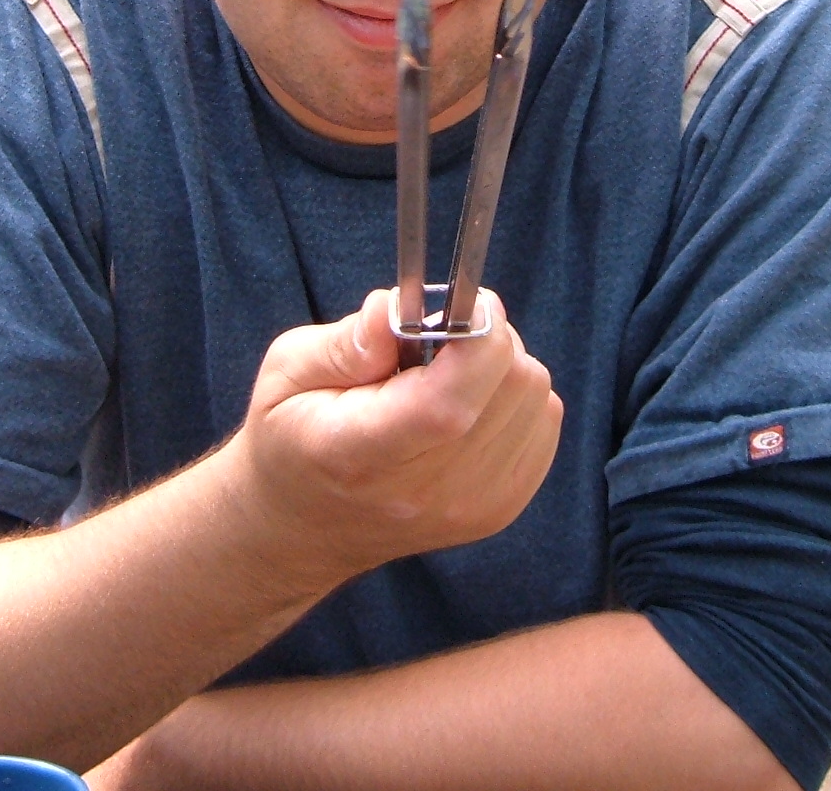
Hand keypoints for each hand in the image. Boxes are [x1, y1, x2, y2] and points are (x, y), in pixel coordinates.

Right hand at [225, 288, 562, 587]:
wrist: (304, 528)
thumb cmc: (291, 436)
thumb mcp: (287, 372)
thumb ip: (345, 341)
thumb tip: (395, 309)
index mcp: (361, 455)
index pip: (450, 403)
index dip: (476, 336)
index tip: (462, 302)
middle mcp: (425, 492)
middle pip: (510, 387)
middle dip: (486, 337)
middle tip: (440, 338)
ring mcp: (470, 508)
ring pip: (536, 396)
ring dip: (502, 366)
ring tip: (447, 374)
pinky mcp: (500, 509)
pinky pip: (544, 419)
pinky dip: (515, 396)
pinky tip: (469, 403)